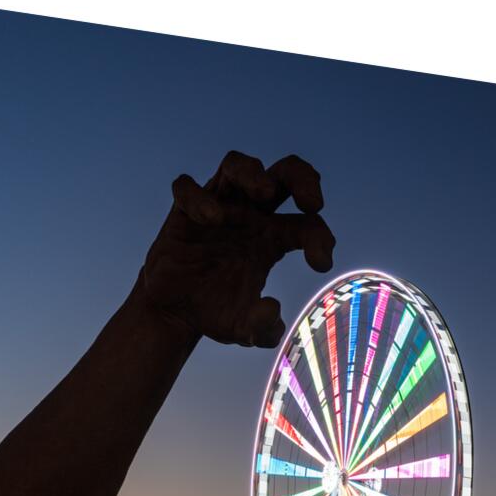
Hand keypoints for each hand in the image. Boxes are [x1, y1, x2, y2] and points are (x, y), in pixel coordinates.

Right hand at [141, 151, 334, 347]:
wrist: (174, 314)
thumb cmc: (215, 312)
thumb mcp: (243, 330)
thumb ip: (263, 328)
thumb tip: (271, 309)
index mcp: (274, 238)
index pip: (308, 225)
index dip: (321, 239)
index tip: (321, 263)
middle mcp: (250, 215)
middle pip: (283, 173)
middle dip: (303, 178)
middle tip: (312, 203)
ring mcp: (216, 208)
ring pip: (237, 166)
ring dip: (253, 173)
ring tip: (264, 193)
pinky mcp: (181, 212)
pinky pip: (187, 188)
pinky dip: (199, 197)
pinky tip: (211, 220)